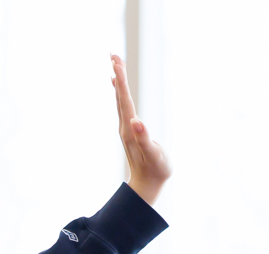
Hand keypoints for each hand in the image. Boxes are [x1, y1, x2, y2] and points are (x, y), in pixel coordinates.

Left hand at [111, 54, 170, 204]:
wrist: (146, 184)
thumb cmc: (155, 170)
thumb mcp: (153, 154)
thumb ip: (144, 138)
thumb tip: (136, 121)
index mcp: (131, 129)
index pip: (125, 100)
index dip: (122, 81)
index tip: (116, 63)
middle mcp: (125, 126)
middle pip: (120, 96)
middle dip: (118, 74)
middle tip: (113, 54)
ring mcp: (126, 128)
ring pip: (120, 99)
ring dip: (118, 81)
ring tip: (115, 63)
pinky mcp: (130, 130)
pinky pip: (123, 106)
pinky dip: (121, 92)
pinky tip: (118, 86)